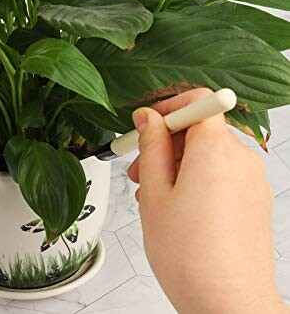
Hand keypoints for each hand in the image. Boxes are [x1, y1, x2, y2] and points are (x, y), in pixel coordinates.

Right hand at [128, 88, 287, 313]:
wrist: (230, 306)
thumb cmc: (189, 256)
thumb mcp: (154, 192)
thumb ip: (152, 146)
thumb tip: (149, 117)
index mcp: (215, 150)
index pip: (198, 101)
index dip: (169, 107)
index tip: (148, 125)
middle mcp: (241, 159)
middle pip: (200, 128)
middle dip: (166, 142)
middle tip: (139, 169)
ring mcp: (252, 180)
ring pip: (209, 152)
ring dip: (178, 162)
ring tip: (155, 194)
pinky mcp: (254, 199)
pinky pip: (222, 172)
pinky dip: (198, 177)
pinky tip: (178, 206)